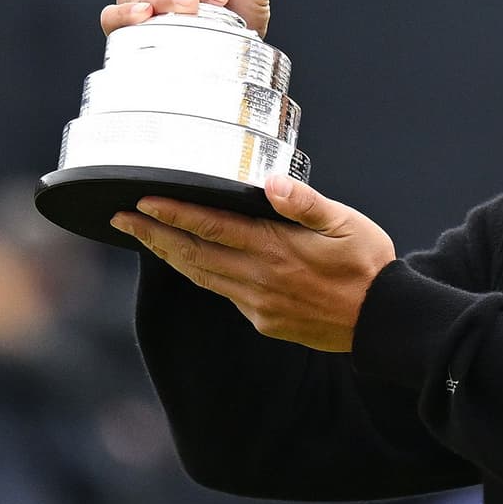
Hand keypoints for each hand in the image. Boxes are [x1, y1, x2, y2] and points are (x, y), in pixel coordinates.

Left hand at [113, 177, 395, 352]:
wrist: (382, 321)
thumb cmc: (368, 265)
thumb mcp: (346, 224)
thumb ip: (306, 203)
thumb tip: (271, 182)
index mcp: (275, 249)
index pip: (212, 227)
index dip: (174, 214)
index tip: (142, 202)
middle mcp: (259, 278)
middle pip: (193, 253)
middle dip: (153, 234)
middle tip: (120, 218)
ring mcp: (258, 303)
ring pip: (201, 276)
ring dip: (169, 255)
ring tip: (143, 237)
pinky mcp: (263, 319)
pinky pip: (222, 293)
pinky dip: (197, 274)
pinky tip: (190, 262)